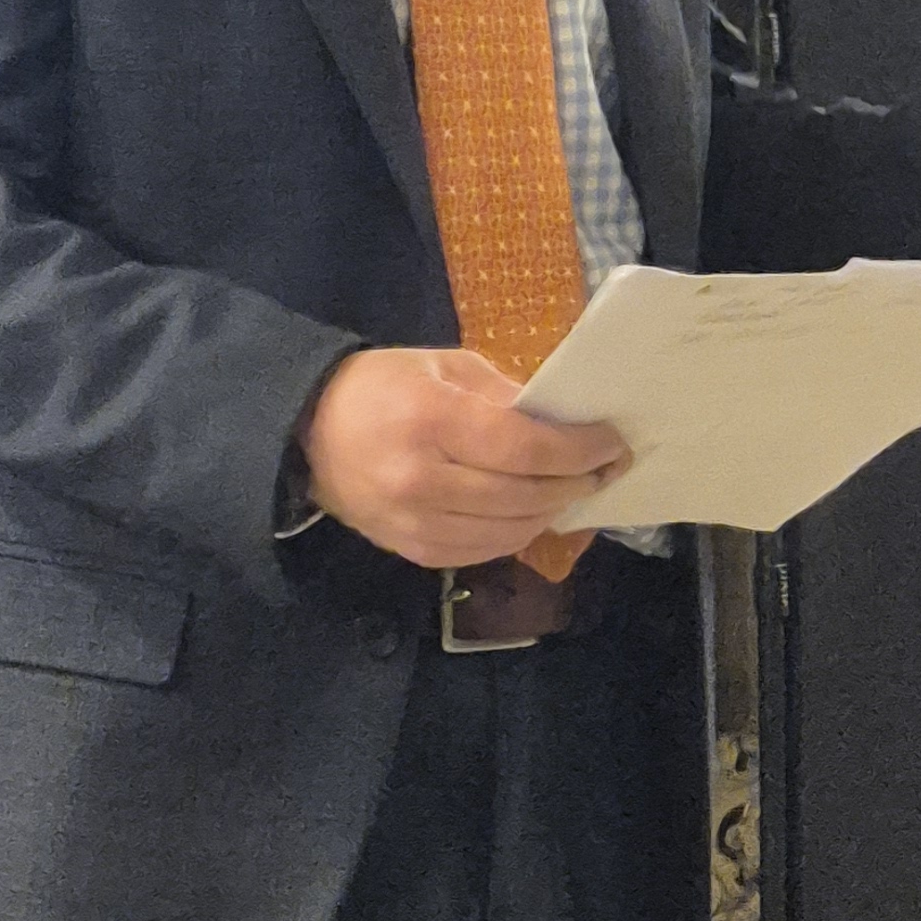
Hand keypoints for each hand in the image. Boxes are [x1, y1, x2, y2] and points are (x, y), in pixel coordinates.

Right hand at [299, 346, 630, 569]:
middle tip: (605, 467)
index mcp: (430, 420)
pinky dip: (518, 532)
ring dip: (552, 510)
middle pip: (525, 494)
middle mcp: (422, 480)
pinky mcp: (413, 552)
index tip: (614, 443)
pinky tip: (533, 511)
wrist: (307, 432)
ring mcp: (416, 524)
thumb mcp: (443, 367)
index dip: (579, 450)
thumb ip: (504, 395)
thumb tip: (564, 422)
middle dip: (577, 481)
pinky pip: (485, 550)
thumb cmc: (380, 386)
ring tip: (574, 488)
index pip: (524, 448)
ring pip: (511, 531)